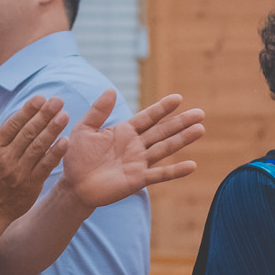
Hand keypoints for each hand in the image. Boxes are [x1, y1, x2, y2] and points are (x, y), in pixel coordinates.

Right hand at [0, 96, 69, 223]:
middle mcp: (6, 158)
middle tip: (58, 101)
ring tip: (64, 116)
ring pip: (38, 147)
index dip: (28, 110)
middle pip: (28, 133)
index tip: (41, 98)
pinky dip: (55, 153)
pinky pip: (45, 166)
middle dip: (44, 115)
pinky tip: (65, 141)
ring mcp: (19, 172)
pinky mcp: (31, 185)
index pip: (13, 125)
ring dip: (53, 130)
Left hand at [58, 90, 205, 209]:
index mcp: (125, 131)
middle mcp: (136, 145)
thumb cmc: (77, 157)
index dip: (162, 108)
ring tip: (200, 129)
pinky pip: (159, 174)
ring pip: (165, 148)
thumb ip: (98, 111)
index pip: (148, 117)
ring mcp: (139, 162)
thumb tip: (111, 89)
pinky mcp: (138, 180)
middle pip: (162, 131)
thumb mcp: (84, 129)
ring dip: (182, 139)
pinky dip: (175, 171)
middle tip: (200, 112)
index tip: (178, 98)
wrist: (73, 185)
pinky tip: (191, 165)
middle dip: (180, 122)